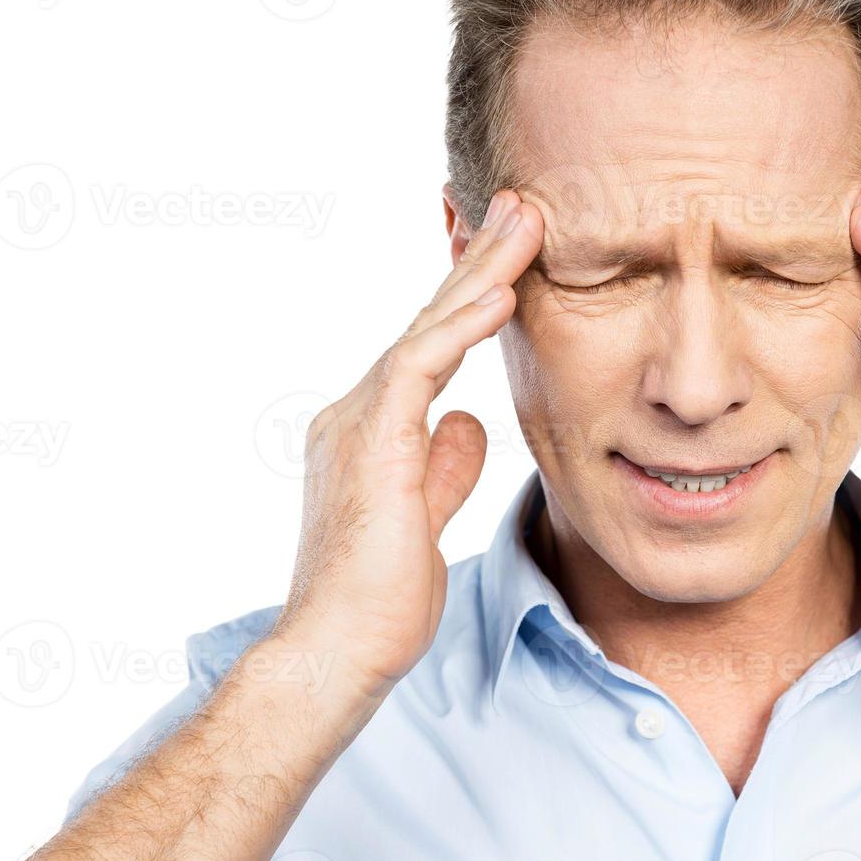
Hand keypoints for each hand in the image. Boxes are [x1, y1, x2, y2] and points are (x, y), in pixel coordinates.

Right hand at [277, 191, 543, 694]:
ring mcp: (356, 425)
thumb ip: (445, 464)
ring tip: (523, 224)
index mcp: (371, 429)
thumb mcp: (427, 518)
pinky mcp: (370, 446)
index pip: (430, 347)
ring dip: (478, 273)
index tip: (513, 253)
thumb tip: (473, 422)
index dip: (471, 296)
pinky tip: (500, 295)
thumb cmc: (379, 600)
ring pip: (425, 330)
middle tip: (522, 206)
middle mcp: (356, 413)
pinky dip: (459, 330)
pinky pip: (417, 371)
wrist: (337, 653)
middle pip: (428, 322)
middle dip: (478, 260)